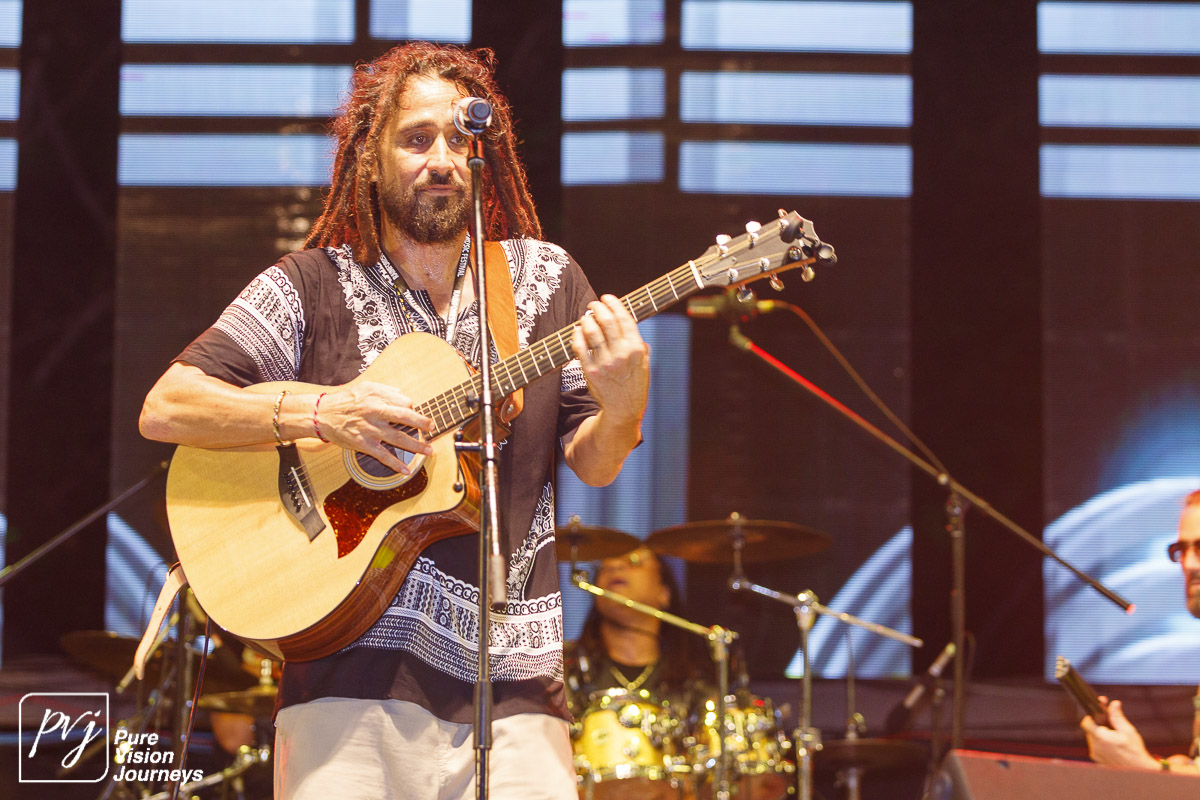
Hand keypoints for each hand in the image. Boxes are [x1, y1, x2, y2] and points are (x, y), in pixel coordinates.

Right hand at [311, 381, 433, 473]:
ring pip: (398, 438)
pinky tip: (406, 470)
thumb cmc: (345, 400)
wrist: (322, 414)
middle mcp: (375, 413)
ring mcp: (370, 430)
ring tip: (429, 451)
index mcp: (377, 398)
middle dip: (422, 423)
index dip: (411, 407)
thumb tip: (405, 398)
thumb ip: (387, 391)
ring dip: (416, 446)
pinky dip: (396, 464)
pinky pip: (383, 456)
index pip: (404, 402)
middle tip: (433, 427)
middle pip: (405, 417)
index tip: (414, 413)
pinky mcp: (363, 444)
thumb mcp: (366, 387)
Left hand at [570, 294, 649, 422]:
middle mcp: (621, 354)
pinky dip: (577, 335)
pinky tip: (577, 330)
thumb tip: (626, 322)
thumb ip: (637, 343)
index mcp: (637, 349)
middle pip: (607, 321)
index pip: (624, 318)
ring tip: (586, 317)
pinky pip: (580, 347)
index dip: (614, 304)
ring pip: (591, 331)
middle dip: (598, 307)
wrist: (623, 409)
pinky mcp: (591, 371)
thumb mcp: (644, 363)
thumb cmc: (634, 384)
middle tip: (593, 304)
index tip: (607, 297)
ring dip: (586, 319)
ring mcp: (605, 363)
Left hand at [1080, 698, 1158, 770]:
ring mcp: (1095, 754)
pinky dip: (1101, 740)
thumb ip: (1117, 716)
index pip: (1086, 722)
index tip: (1099, 709)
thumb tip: (1114, 703)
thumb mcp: (1128, 731)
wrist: (1138, 770)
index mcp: (1101, 738)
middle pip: (1090, 728)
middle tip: (1109, 716)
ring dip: (1100, 731)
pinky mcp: (1097, 759)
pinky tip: (1112, 741)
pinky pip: (1095, 745)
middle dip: (1098, 722)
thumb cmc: (1135, 751)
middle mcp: (1095, 747)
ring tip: (1113, 731)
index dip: (1091, 714)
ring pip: (1092, 736)